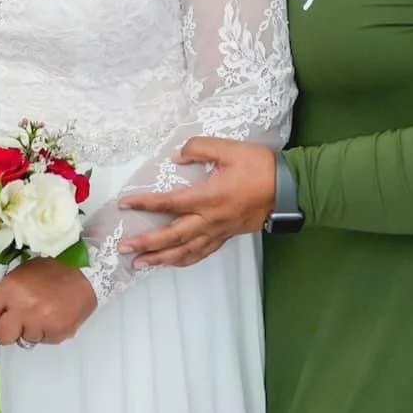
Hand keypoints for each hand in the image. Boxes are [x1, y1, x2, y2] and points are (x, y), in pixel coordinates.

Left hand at [0, 258, 97, 345]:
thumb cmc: (48, 269)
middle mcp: (24, 306)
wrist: (88, 271)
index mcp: (10, 288)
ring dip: (28, 330)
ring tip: (41, 310)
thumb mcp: (14, 274)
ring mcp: (43, 322)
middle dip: (5, 330)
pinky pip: (43, 341)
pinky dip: (45, 332)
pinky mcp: (59, 333)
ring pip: (23, 340)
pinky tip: (53, 315)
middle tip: (16, 317)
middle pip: (1, 336)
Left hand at [115, 136, 276, 268]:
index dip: (146, 204)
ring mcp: (219, 231)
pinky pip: (202, 253)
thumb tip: (177, 157)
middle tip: (125, 248)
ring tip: (141, 264)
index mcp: (209, 197)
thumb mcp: (229, 149)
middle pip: (173, 236)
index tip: (126, 204)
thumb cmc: (259, 167)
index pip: (170, 203)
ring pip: (186, 251)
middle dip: (147, 243)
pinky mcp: (227, 236)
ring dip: (161, 259)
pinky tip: (173, 262)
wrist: (288, 189)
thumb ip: (199, 148)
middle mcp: (211, 219)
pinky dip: (184, 260)